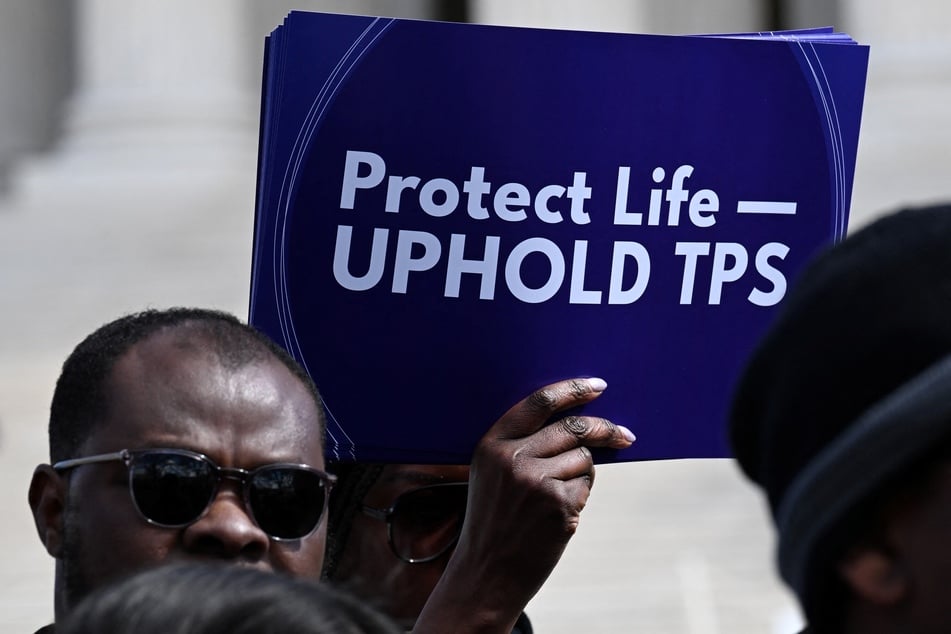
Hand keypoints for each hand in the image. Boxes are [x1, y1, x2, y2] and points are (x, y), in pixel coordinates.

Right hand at [414, 377, 633, 632]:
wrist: (486, 573)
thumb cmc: (493, 520)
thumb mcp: (491, 473)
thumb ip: (521, 444)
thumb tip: (578, 422)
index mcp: (492, 444)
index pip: (540, 402)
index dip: (573, 389)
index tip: (597, 386)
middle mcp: (514, 458)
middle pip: (573, 428)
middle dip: (604, 430)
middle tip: (625, 435)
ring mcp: (537, 482)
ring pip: (584, 459)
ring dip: (581, 474)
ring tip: (555, 499)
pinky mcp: (558, 505)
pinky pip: (585, 486)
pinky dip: (579, 498)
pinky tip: (556, 516)